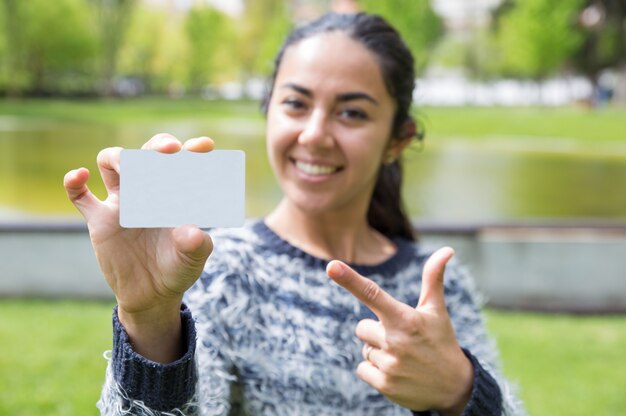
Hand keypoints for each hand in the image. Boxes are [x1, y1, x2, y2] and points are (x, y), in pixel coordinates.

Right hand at [64, 134, 213, 361]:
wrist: (152, 294)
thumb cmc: (178, 269)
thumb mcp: (193, 260)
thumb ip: (196, 246)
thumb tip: (191, 232)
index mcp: (175, 193)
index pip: (183, 163)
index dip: (192, 150)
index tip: (204, 146)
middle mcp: (149, 190)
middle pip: (147, 152)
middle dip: (158, 145)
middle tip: (171, 150)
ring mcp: (122, 202)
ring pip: (112, 162)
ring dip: (121, 157)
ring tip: (132, 166)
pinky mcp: (99, 220)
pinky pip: (79, 195)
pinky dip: (74, 182)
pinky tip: (80, 176)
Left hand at [326, 247, 472, 414]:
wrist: (454, 387)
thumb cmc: (440, 341)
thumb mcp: (436, 310)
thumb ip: (433, 278)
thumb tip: (447, 249)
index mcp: (405, 318)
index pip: (372, 293)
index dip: (349, 279)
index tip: (331, 266)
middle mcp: (396, 340)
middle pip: (362, 327)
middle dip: (376, 332)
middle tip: (401, 340)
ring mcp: (390, 364)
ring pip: (364, 349)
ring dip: (378, 352)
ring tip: (403, 358)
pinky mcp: (385, 385)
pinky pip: (362, 368)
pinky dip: (374, 370)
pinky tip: (396, 372)